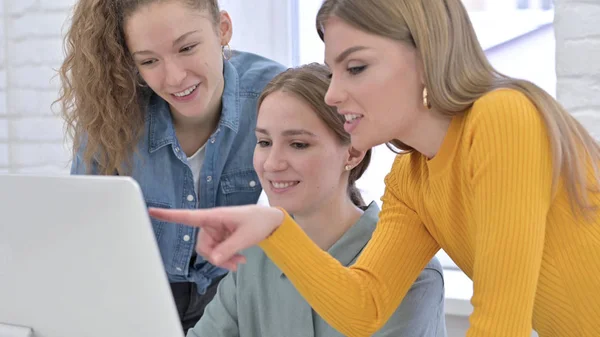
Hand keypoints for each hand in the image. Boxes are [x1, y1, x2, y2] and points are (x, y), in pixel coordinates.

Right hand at [148, 205, 284, 270]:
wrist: (271, 221)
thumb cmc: (259, 222)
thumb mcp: (246, 236)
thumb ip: (229, 249)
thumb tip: (213, 260)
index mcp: (214, 216)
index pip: (188, 216)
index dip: (169, 215)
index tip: (151, 211)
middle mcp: (211, 223)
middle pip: (202, 246)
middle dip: (215, 258)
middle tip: (234, 265)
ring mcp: (216, 231)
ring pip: (209, 252)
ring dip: (222, 260)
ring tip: (239, 262)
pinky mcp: (221, 237)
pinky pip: (216, 252)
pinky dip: (226, 259)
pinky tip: (239, 260)